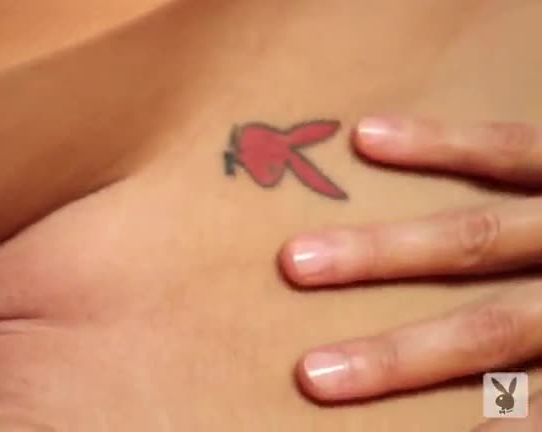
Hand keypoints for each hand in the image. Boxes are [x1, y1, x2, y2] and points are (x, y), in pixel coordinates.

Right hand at [279, 117, 541, 430]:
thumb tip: (512, 416)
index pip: (532, 406)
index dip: (482, 425)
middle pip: (488, 331)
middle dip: (397, 356)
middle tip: (313, 374)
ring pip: (476, 240)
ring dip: (384, 253)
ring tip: (300, 260)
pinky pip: (508, 147)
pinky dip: (440, 145)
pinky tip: (372, 137)